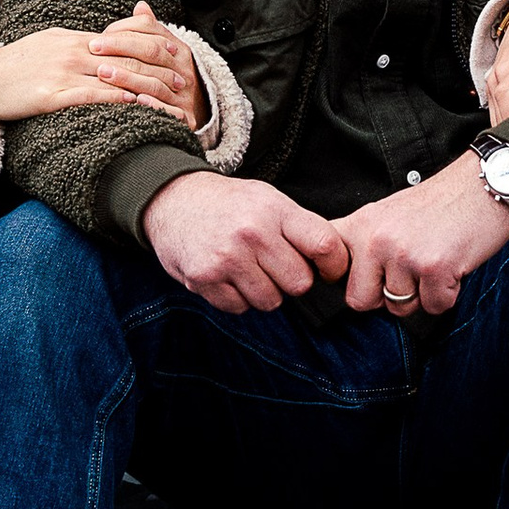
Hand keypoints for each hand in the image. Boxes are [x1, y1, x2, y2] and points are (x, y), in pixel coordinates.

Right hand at [0, 25, 159, 125]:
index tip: (175, 56)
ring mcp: (62, 73)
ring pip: (115, 80)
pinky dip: (115, 100)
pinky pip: (89, 97)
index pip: (123, 42)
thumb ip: (79, 43)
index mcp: (75, 39)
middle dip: (159, 72)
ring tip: (170, 102)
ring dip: (147, 92)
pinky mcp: (50, 95)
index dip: (153, 49)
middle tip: (183, 83)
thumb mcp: (50, 43)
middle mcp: (74, 52)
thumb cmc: (16, 64)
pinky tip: (134, 106)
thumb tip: (103, 43)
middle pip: (127, 60)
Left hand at [87, 0, 205, 129]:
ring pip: (155, 80)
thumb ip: (151, 31)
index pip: (149, 29)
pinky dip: (151, 104)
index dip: (123, 29)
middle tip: (94, 48)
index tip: (100, 35)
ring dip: (127, 76)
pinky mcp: (183, 116)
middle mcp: (182, 67)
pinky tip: (133, 100)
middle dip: (119, 48)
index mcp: (177, 48)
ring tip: (103, 72)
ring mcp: (183, 92)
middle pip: (150, 51)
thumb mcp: (167, 52)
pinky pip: (167, 109)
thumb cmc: (172, 77)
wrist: (202, 111)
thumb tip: (140, 6)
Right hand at [142, 171, 350, 315]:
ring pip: (271, 302)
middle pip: (299, 283)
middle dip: (292, 280)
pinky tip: (227, 275)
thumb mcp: (268, 199)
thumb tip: (334, 264)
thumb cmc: (229, 204)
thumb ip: (299, 228)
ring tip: (248, 268)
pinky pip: (240, 308)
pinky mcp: (204, 278)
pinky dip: (237, 298)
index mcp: (274, 209)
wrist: (173, 200)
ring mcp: (227, 257)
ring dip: (264, 292)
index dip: (333, 265)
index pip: (324, 244)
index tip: (328, 270)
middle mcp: (252, 233)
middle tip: (275, 266)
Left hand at [334, 158, 508, 319]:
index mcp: (361, 224)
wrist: (483, 185)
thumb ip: (362, 241)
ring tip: (434, 262)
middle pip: (360, 301)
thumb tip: (341, 278)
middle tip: (410, 272)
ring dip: (420, 294)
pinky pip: (433, 307)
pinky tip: (452, 266)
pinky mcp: (434, 268)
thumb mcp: (387, 212)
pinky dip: (447, 295)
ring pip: (399, 308)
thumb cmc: (440, 203)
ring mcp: (404, 254)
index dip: (344, 278)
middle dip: (385, 296)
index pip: (328, 265)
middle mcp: (376, 239)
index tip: (362, 275)